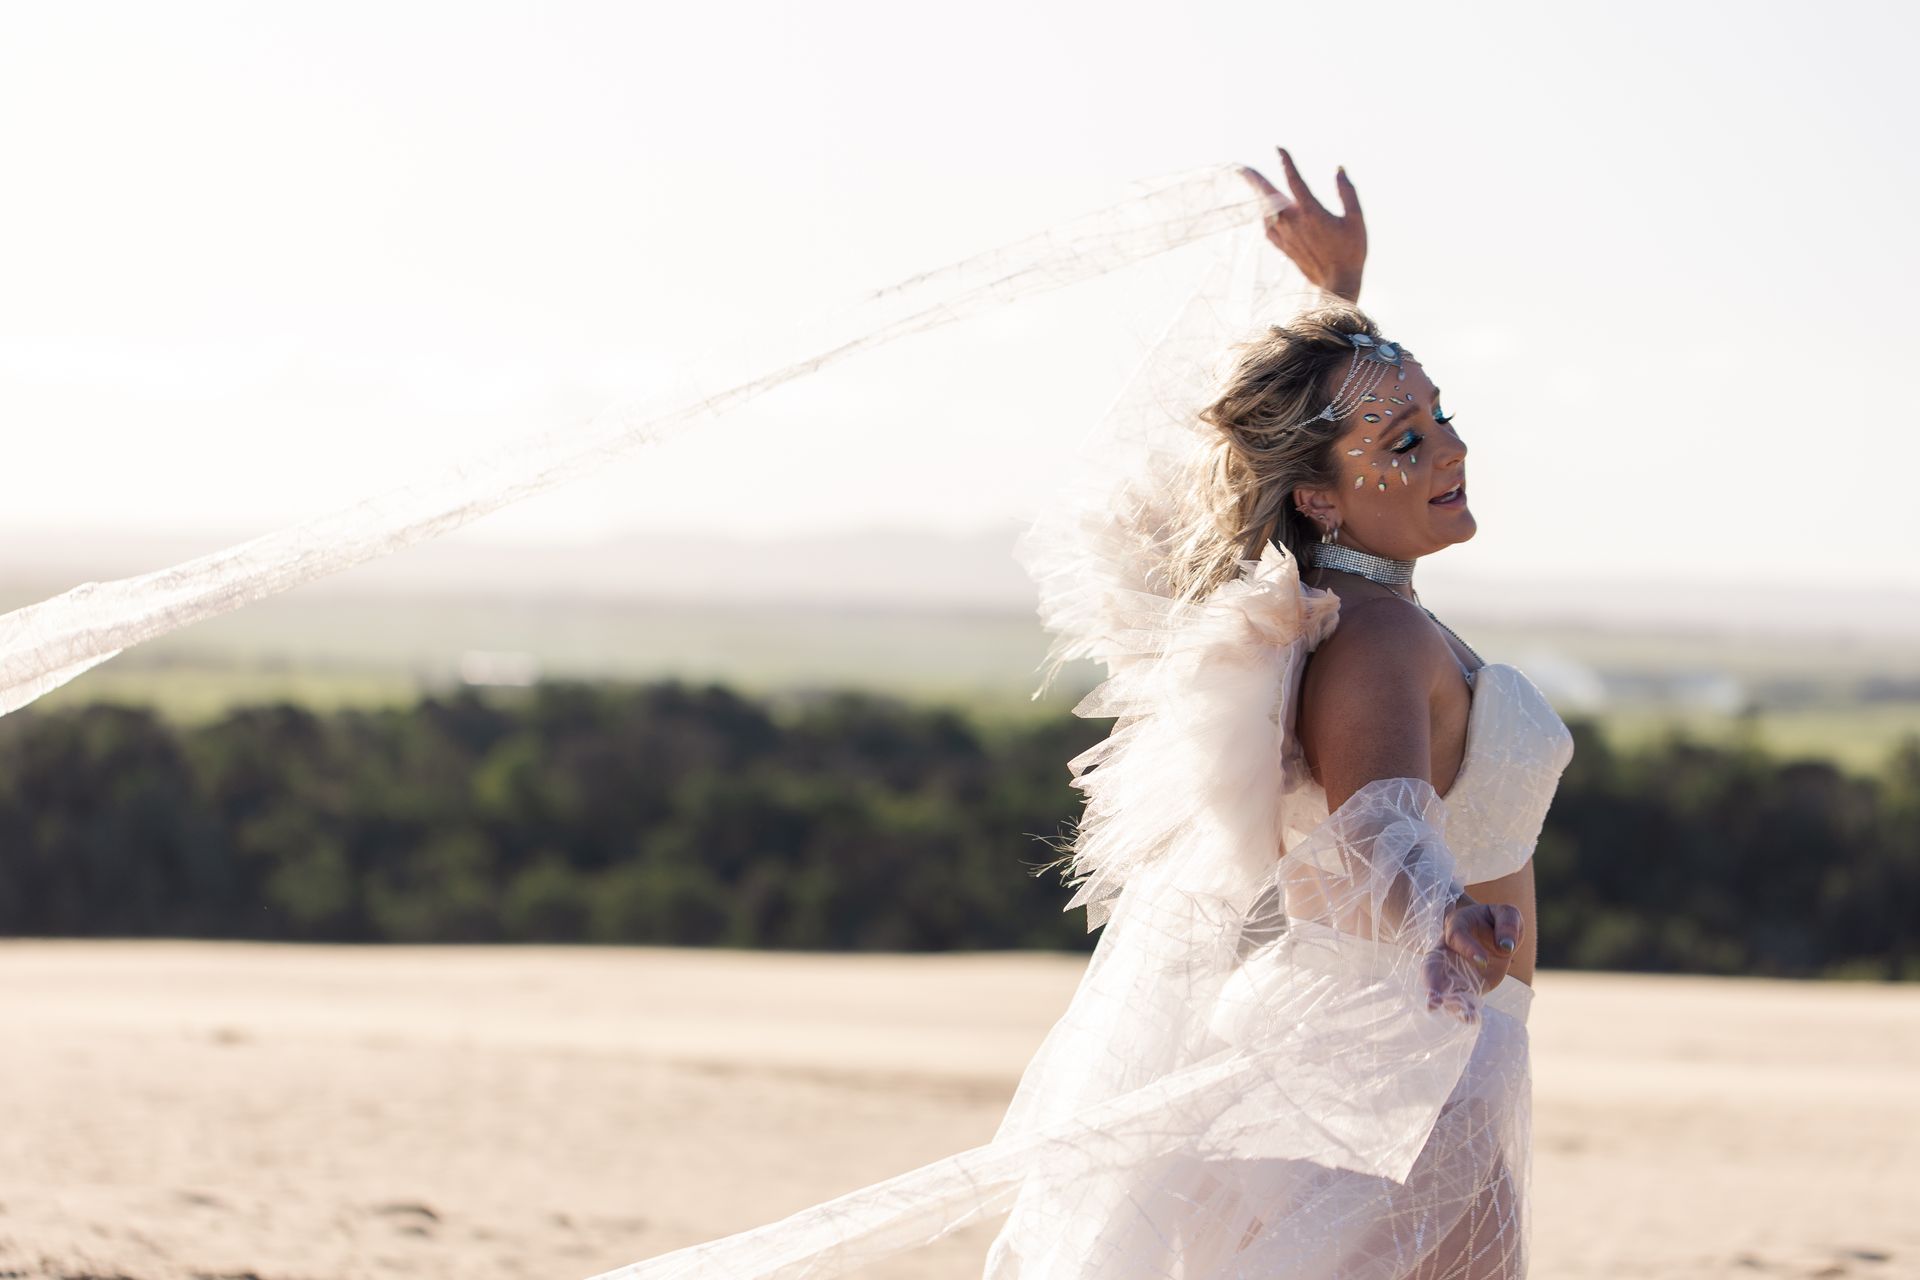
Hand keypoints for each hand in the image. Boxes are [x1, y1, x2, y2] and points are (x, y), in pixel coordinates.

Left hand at [1238, 147, 1366, 302]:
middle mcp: (1294, 223)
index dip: (1286, 163)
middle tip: (1242, 168)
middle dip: (1254, 180)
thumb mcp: (1356, 219)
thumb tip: (1339, 169)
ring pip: (1265, 211)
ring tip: (1250, 184)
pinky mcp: (1283, 247)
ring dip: (1257, 197)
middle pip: (1268, 197)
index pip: (1294, 181)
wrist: (1338, 283)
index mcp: (1312, 212)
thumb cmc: (1352, 251)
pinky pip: (1268, 228)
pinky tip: (1264, 211)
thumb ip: (1347, 192)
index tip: (1279, 149)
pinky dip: (1264, 215)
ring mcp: (1286, 236)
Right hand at [1423, 895, 1523, 1023]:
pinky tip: (1471, 1019)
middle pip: (1433, 966)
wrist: (1490, 934)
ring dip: (1450, 1003)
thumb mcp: (1505, 913)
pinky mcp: (1465, 985)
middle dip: (1432, 984)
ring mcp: (1454, 970)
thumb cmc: (1494, 920)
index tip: (1484, 962)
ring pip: (1444, 987)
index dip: (1469, 949)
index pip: (1457, 937)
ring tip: (1463, 1016)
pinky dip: (1464, 1009)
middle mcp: (1448, 950)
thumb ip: (1507, 924)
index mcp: (1456, 926)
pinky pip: (1460, 998)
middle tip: (1434, 1002)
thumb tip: (1506, 947)